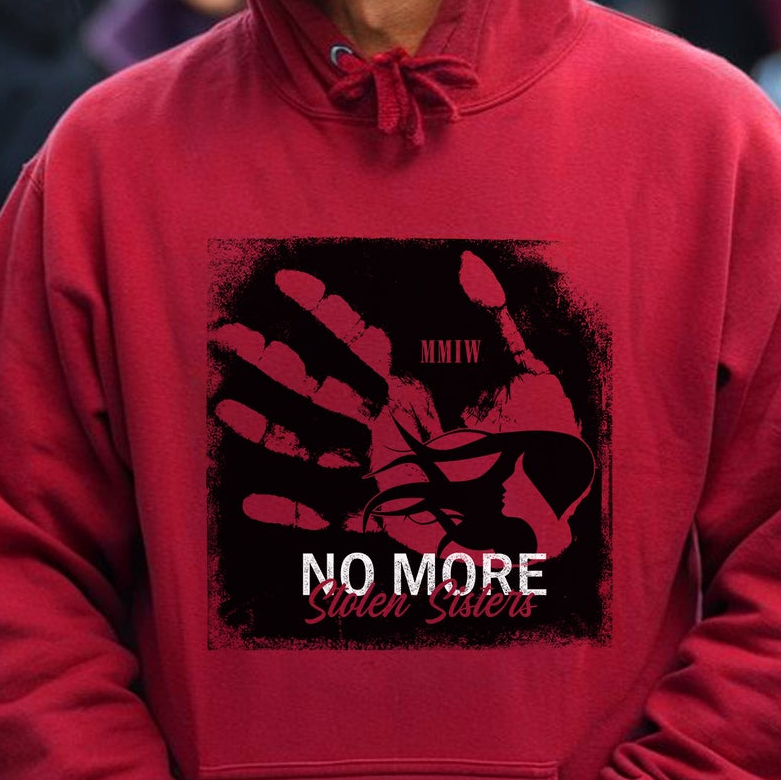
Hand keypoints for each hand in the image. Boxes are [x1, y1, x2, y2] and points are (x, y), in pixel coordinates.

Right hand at [211, 250, 587, 559]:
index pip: (359, 337)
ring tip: (225, 407)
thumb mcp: (527, 372)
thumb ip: (495, 321)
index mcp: (418, 384)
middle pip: (319, 386)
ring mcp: (385, 468)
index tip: (288, 279)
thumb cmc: (545, 439)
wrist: (555, 505)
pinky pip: (331, 517)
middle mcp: (390, 423)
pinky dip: (292, 514)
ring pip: (313, 444)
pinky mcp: (390, 514)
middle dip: (274, 360)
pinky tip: (252, 503)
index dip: (324, 308)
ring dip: (269, 428)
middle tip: (228, 333)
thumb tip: (467, 262)